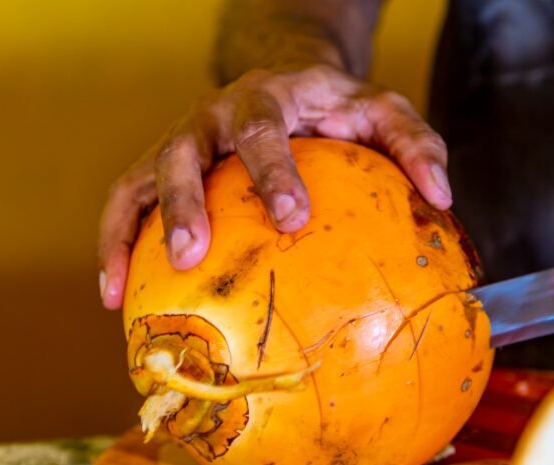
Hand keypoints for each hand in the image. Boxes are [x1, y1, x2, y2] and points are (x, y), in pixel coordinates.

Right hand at [98, 64, 451, 308]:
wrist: (281, 79)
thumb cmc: (334, 107)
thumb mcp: (380, 110)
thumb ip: (414, 143)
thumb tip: (443, 197)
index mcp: (266, 99)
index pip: (263, 129)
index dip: (272, 172)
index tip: (290, 218)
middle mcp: (212, 118)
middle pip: (185, 153)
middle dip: (185, 204)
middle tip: (193, 256)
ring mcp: (178, 142)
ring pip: (141, 179)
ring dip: (132, 232)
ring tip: (125, 288)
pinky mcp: (156, 167)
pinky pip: (122, 203)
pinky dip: (111, 244)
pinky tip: (112, 295)